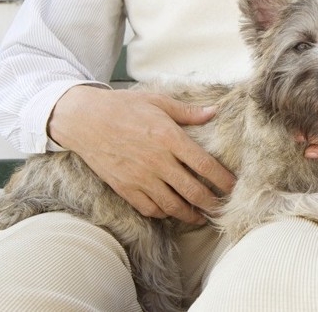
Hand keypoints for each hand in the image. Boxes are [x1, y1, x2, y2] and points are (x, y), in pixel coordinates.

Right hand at [48, 85, 235, 223]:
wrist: (83, 119)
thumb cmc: (123, 106)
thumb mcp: (158, 102)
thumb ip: (188, 112)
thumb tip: (214, 112)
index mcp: (169, 137)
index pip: (205, 165)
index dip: (223, 179)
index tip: (234, 186)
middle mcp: (157, 161)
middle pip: (194, 191)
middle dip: (213, 203)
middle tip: (224, 208)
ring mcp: (140, 177)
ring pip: (173, 205)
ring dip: (192, 214)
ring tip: (203, 216)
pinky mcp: (125, 188)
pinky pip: (150, 208)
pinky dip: (165, 213)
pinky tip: (174, 212)